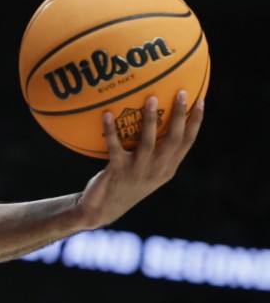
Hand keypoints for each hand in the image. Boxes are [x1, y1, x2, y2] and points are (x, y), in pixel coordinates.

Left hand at [78, 91, 203, 227]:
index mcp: (167, 168)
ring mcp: (139, 171)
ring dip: (150, 119)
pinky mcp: (118, 171)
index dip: (196, 122)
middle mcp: (157, 170)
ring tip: (151, 98)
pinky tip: (107, 114)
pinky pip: (115, 147)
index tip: (200, 100)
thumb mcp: (144, 169)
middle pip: (174, 139)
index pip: (187, 142)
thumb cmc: (123, 184)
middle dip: (180, 115)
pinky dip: (111, 130)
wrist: (102, 209)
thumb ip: (152, 150)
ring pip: (149, 142)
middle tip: (182, 92)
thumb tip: (151, 117)